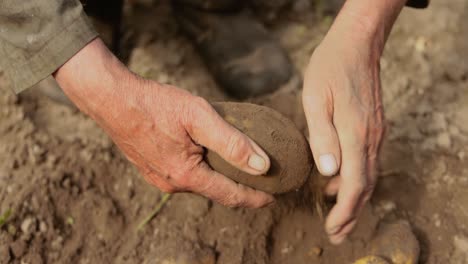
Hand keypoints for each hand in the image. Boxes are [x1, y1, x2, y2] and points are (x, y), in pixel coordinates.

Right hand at [54, 38, 273, 207]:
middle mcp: (172, 183)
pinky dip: (204, 170)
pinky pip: (185, 175)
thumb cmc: (155, 104)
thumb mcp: (199, 116)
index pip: (230, 195)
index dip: (255, 198)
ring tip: (240, 167)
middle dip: (240, 188)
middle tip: (262, 181)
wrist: (112, 99)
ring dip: (221, 178)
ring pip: (200, 182)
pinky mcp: (152, 169)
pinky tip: (209, 157)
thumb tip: (262, 166)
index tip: (275, 197)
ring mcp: (160, 178)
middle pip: (215, 191)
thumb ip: (232, 142)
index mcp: (186, 175)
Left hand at [302, 19, 384, 243]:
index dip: (344, 211)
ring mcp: (375, 133)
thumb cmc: (330, 69)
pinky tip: (338, 182)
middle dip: (351, 214)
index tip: (332, 229)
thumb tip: (329, 172)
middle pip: (366, 187)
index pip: (355, 185)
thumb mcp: (316, 99)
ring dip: (354, 199)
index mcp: (355, 134)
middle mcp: (370, 138)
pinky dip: (356, 179)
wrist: (357, 45)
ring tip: (338, 217)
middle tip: (337, 235)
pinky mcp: (373, 127)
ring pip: (368, 176)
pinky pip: (367, 161)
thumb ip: (322, 136)